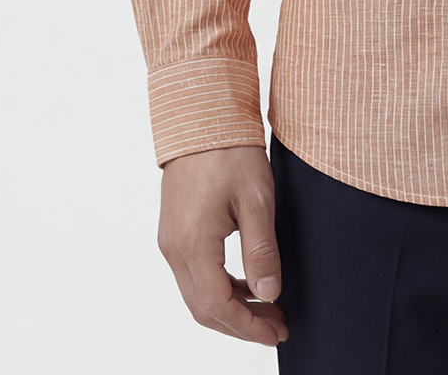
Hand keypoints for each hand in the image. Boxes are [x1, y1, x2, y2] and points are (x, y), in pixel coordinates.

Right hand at [158, 144, 288, 346]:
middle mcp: (174, 249)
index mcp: (193, 243)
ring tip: (269, 306)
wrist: (201, 116)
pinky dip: (219, 288)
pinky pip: (194, 275)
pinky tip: (246, 283)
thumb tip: (269, 293)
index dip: (248, 326)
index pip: (218, 306)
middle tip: (278, 324)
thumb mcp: (256, 199)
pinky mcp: (173, 232)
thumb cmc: (230, 151)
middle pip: (204, 309)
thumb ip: (261, 250)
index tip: (276, 330)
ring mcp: (170, 241)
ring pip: (197, 295)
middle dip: (242, 324)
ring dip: (231, 307)